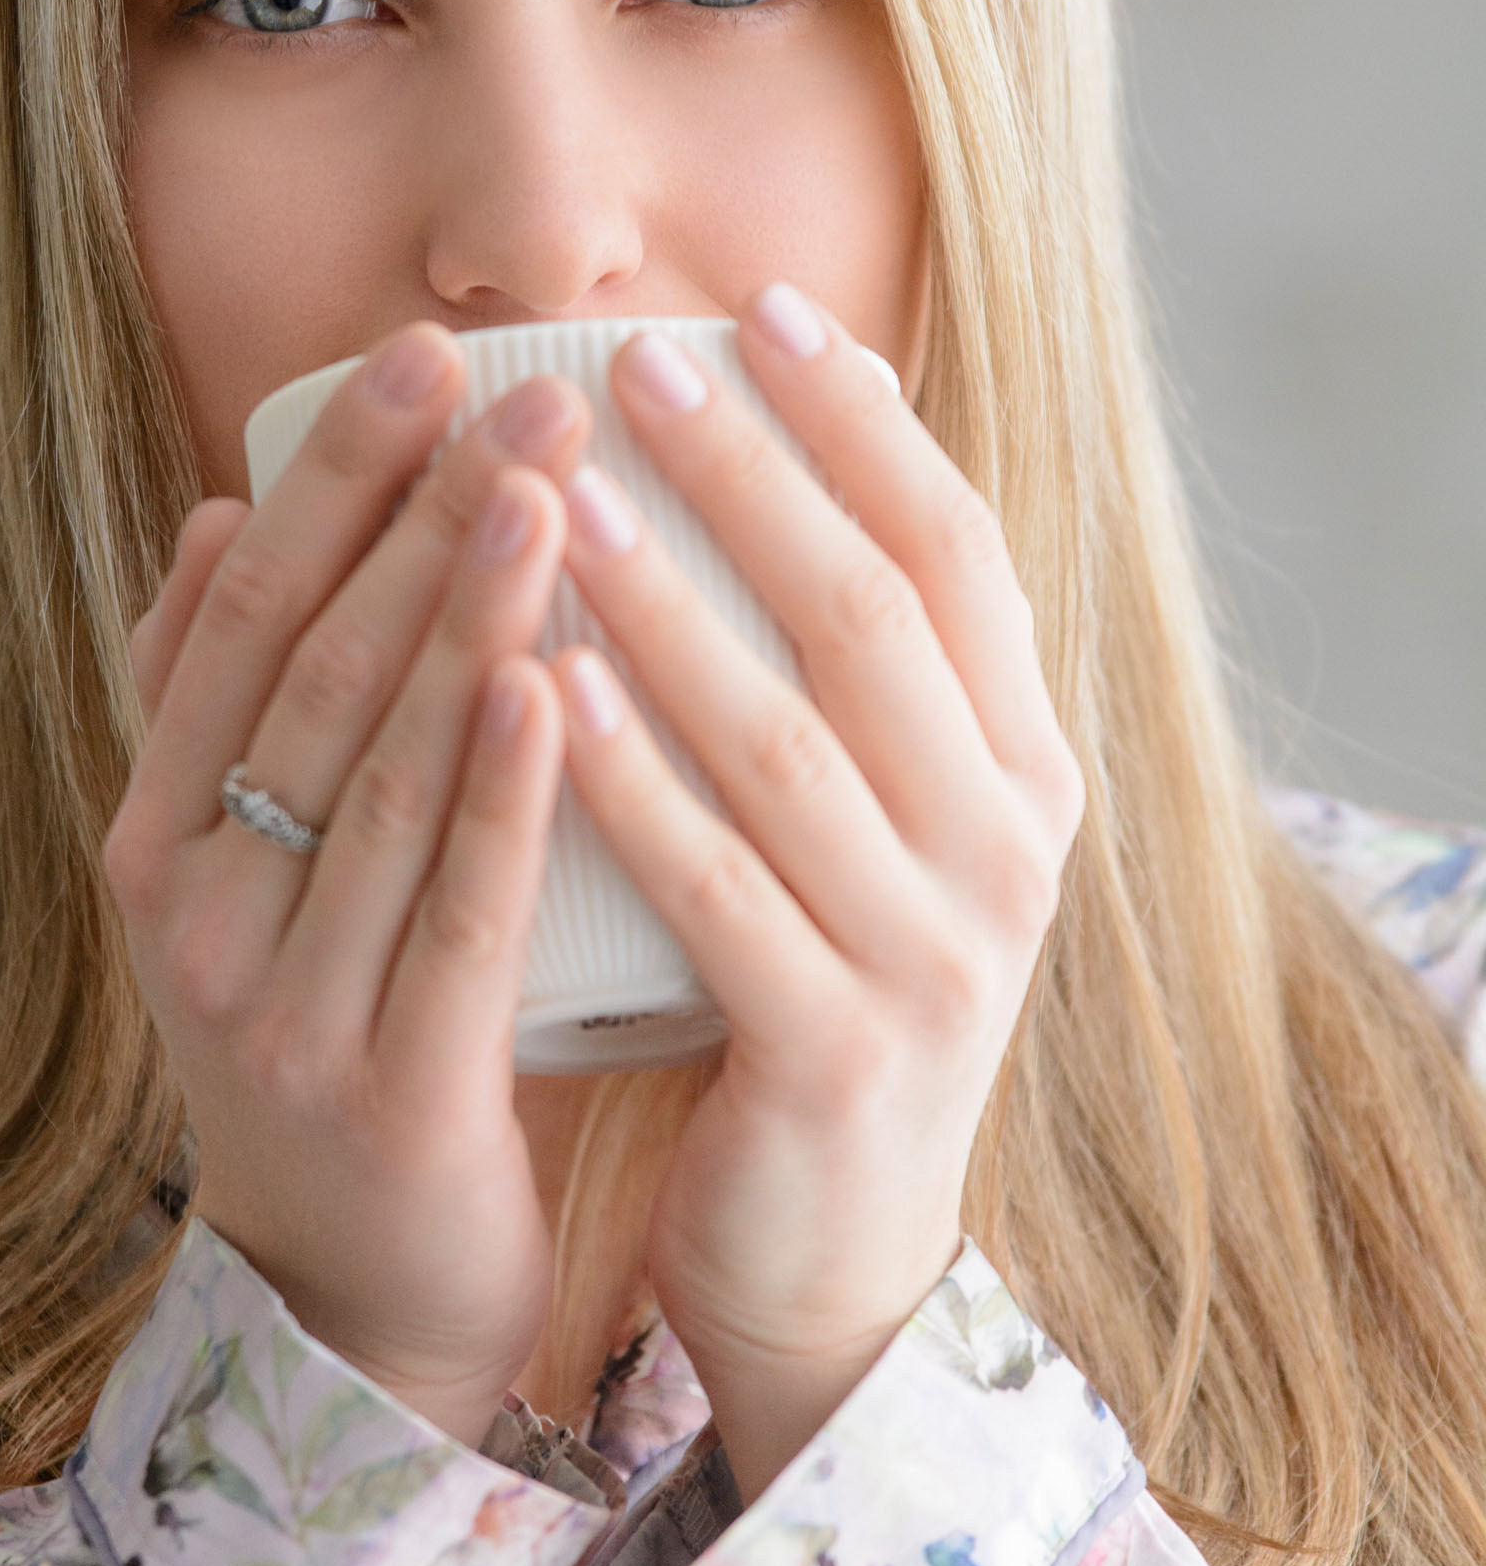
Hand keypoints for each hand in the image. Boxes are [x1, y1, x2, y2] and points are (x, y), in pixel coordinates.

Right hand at [103, 324, 591, 1446]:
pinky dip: (496, 794)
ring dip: (461, 618)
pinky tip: (548, 683)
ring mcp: (281, 1009)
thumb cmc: (327, 1036)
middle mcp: (198, 912)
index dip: (330, 481)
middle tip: (526, 384)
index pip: (238, 618)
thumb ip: (220, 708)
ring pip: (377, 776)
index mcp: (160, 837)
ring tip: (545, 482)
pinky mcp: (387, 1095)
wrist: (354, 1302)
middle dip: (419, 517)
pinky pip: (452, 919)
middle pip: (310, 675)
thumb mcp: (242, 877)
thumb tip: (223, 511)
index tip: (418, 352)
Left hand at [551, 285, 1084, 1501]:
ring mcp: (935, 957)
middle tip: (636, 362)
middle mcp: (1007, 847)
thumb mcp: (866, 823)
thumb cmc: (813, 990)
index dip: (861, 425)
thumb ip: (830, 674)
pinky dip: (630, 785)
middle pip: (875, 618)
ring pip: (790, 744)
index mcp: (1019, 770)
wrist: (831, 1257)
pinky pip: (717, 893)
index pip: (957, 553)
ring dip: (674, 609)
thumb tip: (746, 450)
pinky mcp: (836, 1055)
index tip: (761, 309)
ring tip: (567, 496)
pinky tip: (546, 689)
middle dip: (754, 477)